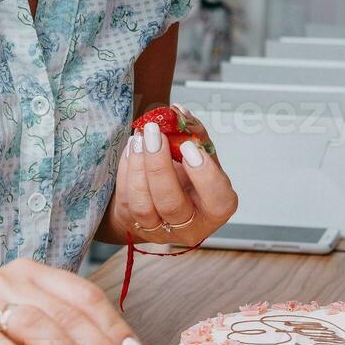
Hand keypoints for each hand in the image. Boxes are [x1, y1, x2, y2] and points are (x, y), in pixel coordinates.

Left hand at [108, 108, 237, 246]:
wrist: (161, 195)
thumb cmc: (187, 174)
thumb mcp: (200, 154)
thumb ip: (194, 133)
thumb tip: (178, 112)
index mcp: (215, 209)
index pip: (218, 201)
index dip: (204, 175)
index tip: (189, 146)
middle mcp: (189, 227)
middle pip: (171, 204)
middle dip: (159, 165)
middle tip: (153, 132)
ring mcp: (159, 231)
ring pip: (143, 206)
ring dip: (138, 167)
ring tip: (139, 138)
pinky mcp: (134, 226)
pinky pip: (126, 200)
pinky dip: (126, 171)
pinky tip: (132, 149)